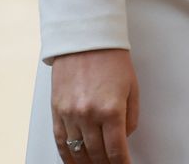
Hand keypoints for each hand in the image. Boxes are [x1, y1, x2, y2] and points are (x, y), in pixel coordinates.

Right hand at [50, 48, 139, 163]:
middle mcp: (89, 115)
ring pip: (78, 152)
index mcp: (111, 109)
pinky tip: (74, 162)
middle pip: (97, 155)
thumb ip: (131, 116)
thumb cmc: (111, 57)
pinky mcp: (57, 111)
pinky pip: (61, 143)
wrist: (85, 38)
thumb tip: (124, 138)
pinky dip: (68, 157)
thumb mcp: (132, 86)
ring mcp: (70, 114)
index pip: (116, 150)